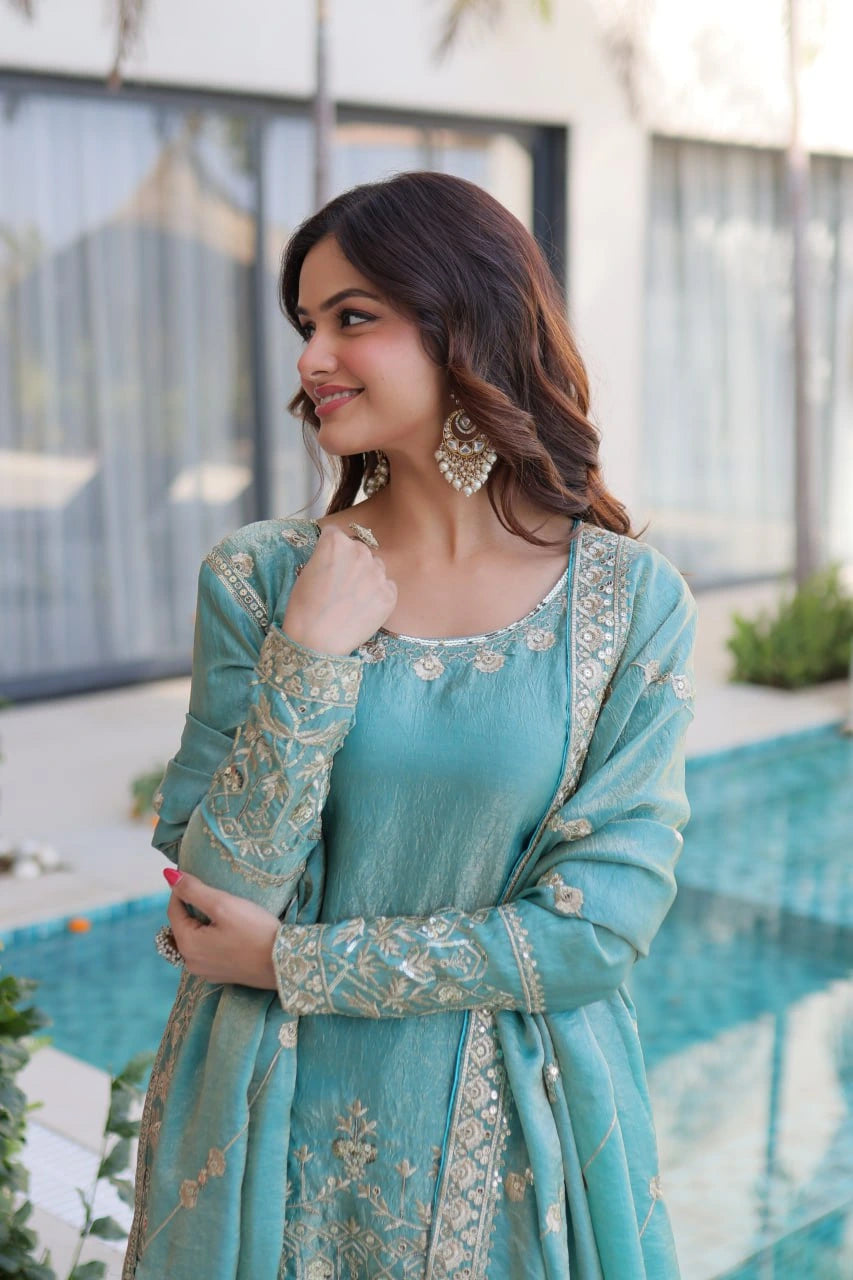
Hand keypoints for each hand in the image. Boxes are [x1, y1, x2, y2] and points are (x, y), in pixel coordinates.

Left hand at [166, 870, 279, 987]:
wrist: (285, 963)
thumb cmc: (256, 931)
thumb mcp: (224, 904)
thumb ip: (194, 890)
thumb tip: (168, 876)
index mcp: (187, 944)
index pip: (173, 910)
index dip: (180, 890)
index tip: (192, 874)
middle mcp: (191, 962)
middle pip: (182, 927)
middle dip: (191, 907)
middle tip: (211, 891)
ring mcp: (206, 972)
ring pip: (195, 939)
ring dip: (201, 923)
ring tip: (221, 909)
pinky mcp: (221, 975)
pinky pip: (207, 951)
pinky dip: (211, 937)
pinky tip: (229, 930)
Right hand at [281, 524, 396, 654]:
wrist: (317, 642)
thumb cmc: (304, 608)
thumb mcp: (306, 572)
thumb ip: (325, 556)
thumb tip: (336, 557)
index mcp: (336, 542)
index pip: (336, 535)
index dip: (330, 550)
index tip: (327, 563)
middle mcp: (360, 551)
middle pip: (358, 549)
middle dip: (350, 562)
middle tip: (339, 584)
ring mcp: (378, 573)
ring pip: (375, 567)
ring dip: (366, 577)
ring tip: (351, 598)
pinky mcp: (389, 593)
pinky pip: (387, 587)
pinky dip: (377, 595)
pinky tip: (362, 609)